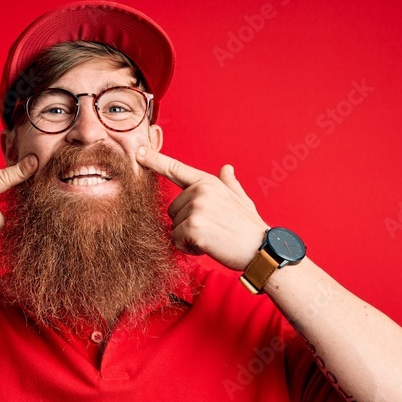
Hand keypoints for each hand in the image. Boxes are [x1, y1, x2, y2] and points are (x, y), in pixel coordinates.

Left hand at [137, 147, 268, 269]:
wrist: (262, 249)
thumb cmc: (249, 228)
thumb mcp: (240, 200)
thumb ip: (229, 184)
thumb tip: (226, 168)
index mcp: (208, 182)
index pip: (177, 169)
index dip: (155, 160)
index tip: (139, 152)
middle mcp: (200, 191)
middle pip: (172, 210)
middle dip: (186, 224)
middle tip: (212, 229)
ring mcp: (196, 207)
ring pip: (174, 227)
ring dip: (188, 238)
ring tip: (213, 237)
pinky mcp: (194, 226)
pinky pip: (176, 240)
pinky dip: (188, 248)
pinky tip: (209, 246)